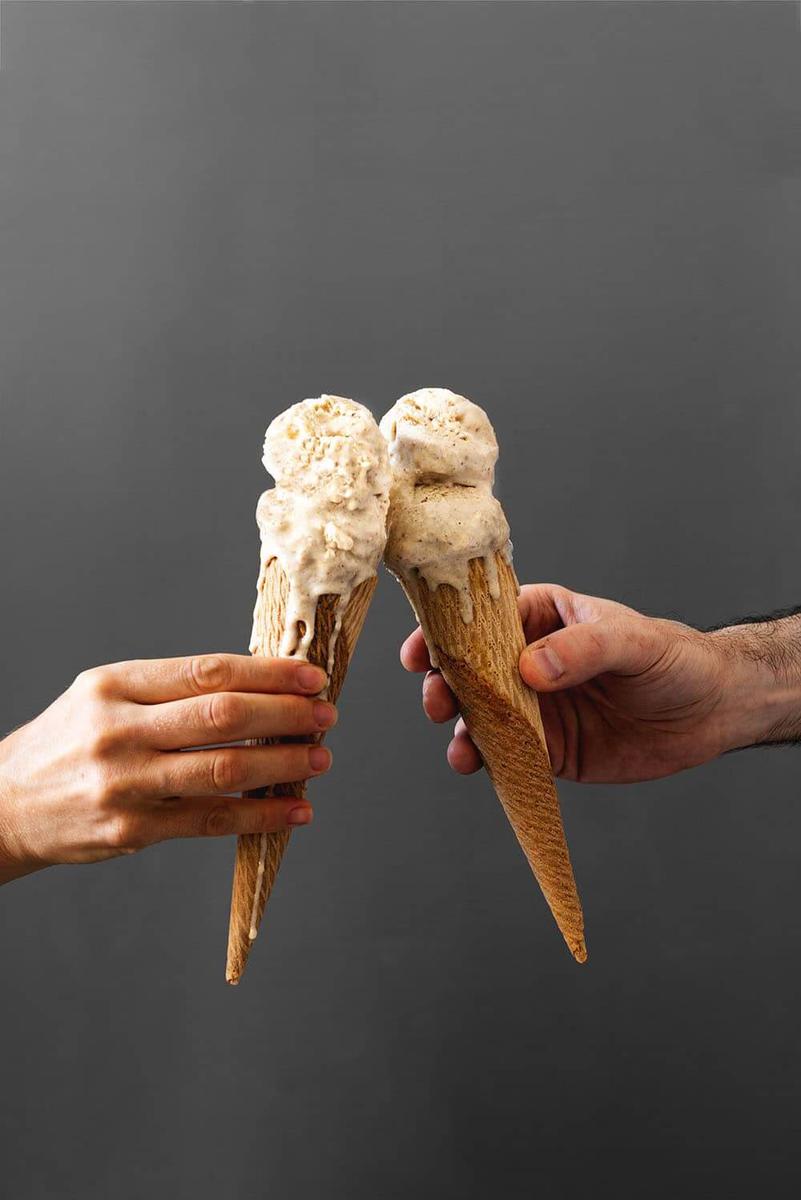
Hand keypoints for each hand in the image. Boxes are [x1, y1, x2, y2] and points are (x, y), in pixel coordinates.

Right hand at [0, 654, 336, 883]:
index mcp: (115, 684)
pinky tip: (294, 809)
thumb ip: (172, 688)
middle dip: (286, 714)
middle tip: (325, 716)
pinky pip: (211, 821)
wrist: (7, 803)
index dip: (268, 673)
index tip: (310, 676)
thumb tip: (260, 686)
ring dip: (283, 763)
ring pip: (224, 769)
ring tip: (319, 759)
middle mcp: (119, 729)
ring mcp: (125, 782)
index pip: (207, 671)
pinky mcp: (133, 830)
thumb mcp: (106, 694)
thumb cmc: (71, 740)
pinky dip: (260, 814)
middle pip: (222, 716)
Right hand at [401, 584, 800, 783]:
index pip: (483, 620)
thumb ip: (583, 649)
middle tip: (440, 700)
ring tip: (462, 745)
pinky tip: (479, 766)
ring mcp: (536, 707)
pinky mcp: (548, 749)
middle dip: (445, 685)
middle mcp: (529, 661)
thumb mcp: (632, 641)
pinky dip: (487, 762)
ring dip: (461, 729)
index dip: (446, 633)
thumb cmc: (673, 659)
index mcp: (542, 618)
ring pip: (481, 717)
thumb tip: (531, 669)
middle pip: (470, 671)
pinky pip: (507, 755)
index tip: (422, 651)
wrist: (712, 712)